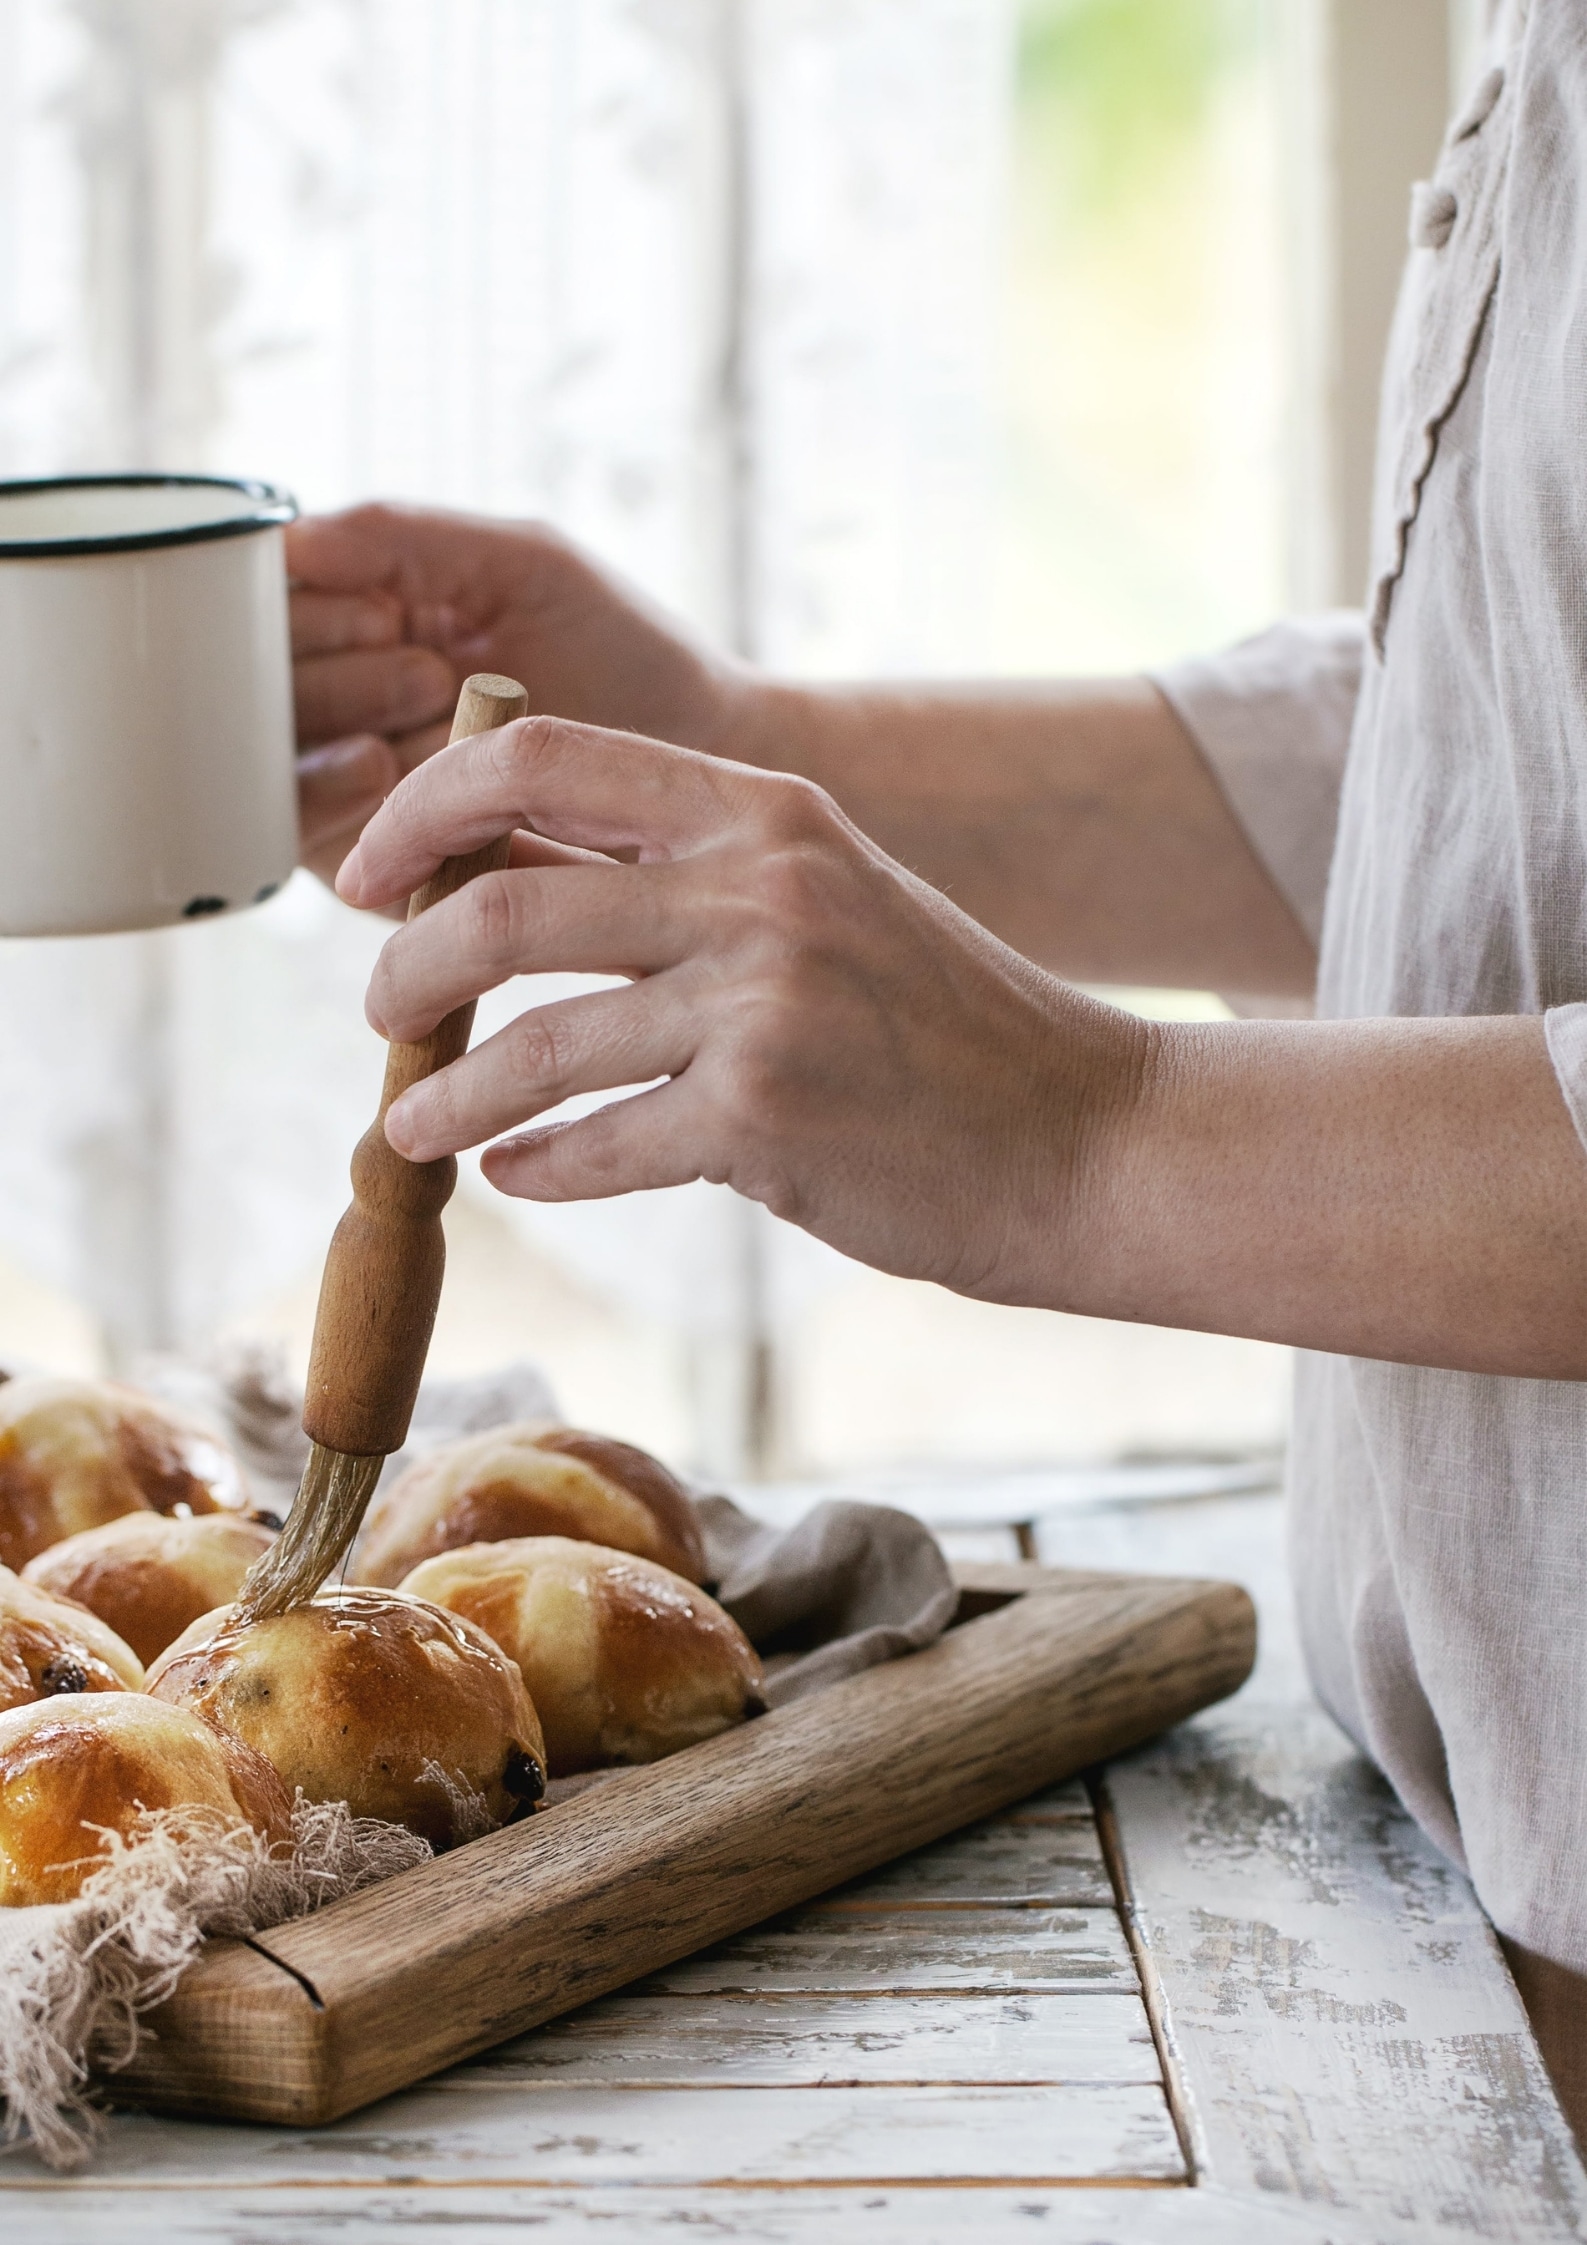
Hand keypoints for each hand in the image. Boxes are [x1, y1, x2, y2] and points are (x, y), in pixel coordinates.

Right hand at [288, 503, 754, 888]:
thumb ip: (400, 538)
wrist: (698, 764)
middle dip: (326, 671)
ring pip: (257, 760)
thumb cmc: (621, 652)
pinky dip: (326, 799)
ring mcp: (348, 791)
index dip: (298, 612)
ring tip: (423, 701)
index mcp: (355, 624)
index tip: (385, 612)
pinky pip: (298, 837)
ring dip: (328, 725)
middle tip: (421, 669)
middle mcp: (339, 708)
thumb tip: (282, 538)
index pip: (257, 613)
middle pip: (243, 689)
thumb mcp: (518, 565)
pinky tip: (386, 771)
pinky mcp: (374, 865)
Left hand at [337, 714, 1144, 1300]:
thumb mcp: (823, 899)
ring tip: (409, 1129)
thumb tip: (493, 877)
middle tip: (378, 1013)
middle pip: (504, 906)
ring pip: (536, 1043)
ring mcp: (765, 1003)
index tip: (369, 874)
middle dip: (407, 971)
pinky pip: (598, 1145)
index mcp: (765, 808)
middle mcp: (760, 887)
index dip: (422, 806)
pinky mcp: (767, 1121)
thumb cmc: (944, 1026)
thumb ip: (677, 879)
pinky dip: (538, 1166)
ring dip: (449, 1094)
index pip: (540, 755)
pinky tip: (516, 1175)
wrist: (1086, 1135)